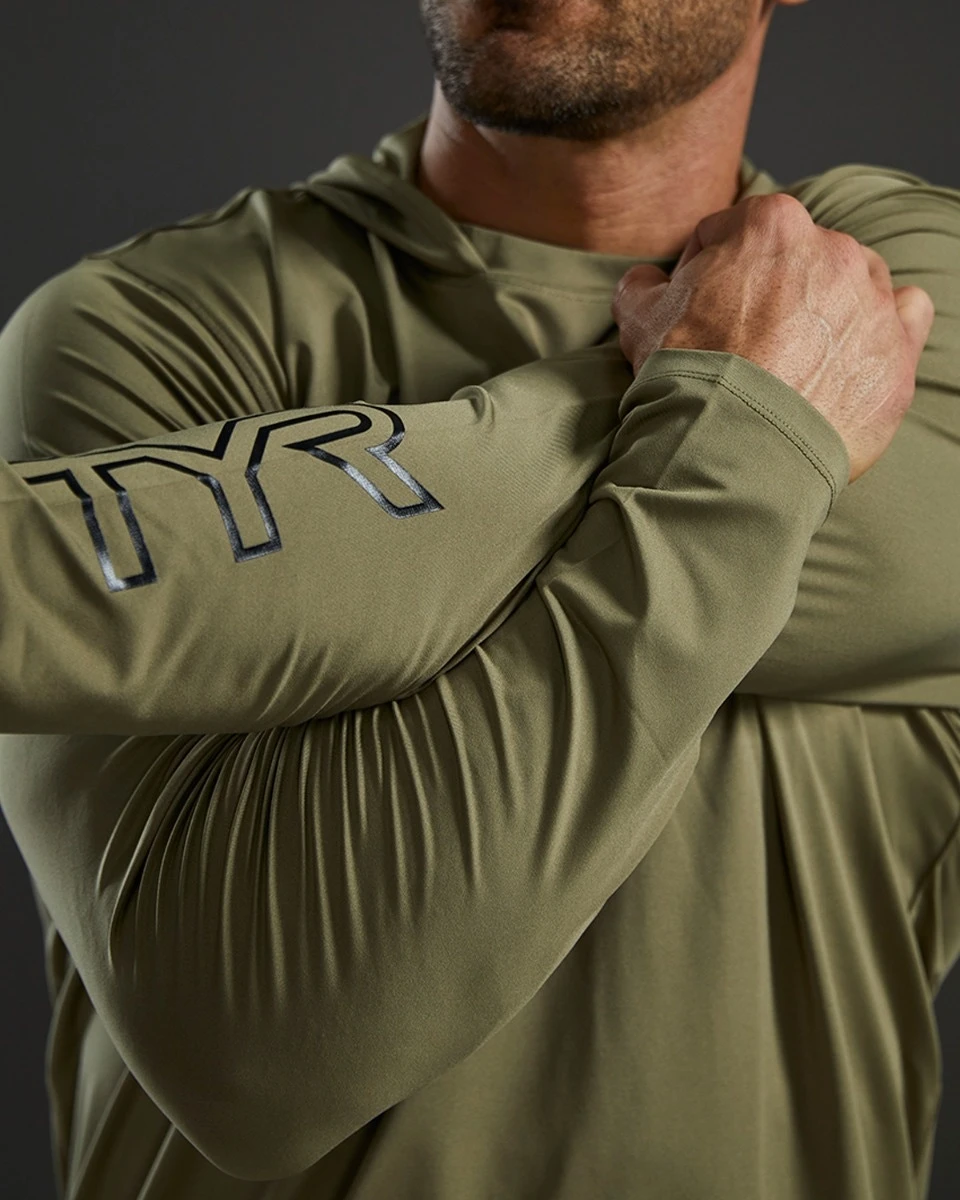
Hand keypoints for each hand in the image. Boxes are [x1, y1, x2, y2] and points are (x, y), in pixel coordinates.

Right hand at [611, 193, 935, 483]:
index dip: (708, 269)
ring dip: (826, 309)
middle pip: (798, 257)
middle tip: (744, 342)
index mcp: (771, 225)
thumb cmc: (689, 377)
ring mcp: (872, 295)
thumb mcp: (640, 319)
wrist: (736, 444)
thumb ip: (643, 285)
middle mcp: (832, 247)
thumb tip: (648, 282)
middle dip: (773, 290)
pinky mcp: (898, 345)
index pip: (733, 231)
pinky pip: (904, 316)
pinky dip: (880, 330)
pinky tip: (846, 359)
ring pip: (852, 283)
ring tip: (794, 360)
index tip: (700, 308)